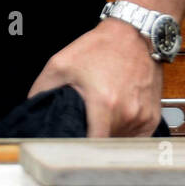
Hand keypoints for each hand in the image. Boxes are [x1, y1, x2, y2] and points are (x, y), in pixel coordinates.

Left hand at [28, 18, 162, 136]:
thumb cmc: (100, 47)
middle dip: (91, 142)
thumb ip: (43, 89)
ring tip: (99, 119)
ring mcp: (142, 116)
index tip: (70, 149)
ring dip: (109, 137)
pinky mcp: (152, 117)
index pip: (91, 147)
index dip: (78, 151)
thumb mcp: (61, 63)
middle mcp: (127, 113)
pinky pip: (136, 138)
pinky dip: (124, 133)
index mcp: (104, 103)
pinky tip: (115, 119)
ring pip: (121, 143)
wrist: (134, 34)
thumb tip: (32, 112)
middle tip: (82, 129)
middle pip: (105, 147)